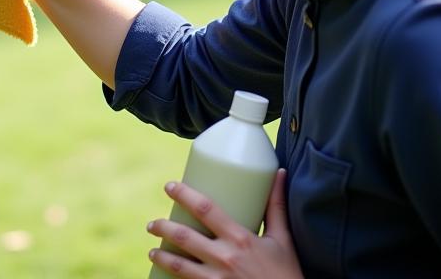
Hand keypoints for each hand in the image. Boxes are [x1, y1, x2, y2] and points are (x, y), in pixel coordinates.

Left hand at [147, 171, 301, 277]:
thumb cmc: (288, 275)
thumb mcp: (283, 240)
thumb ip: (276, 206)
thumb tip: (279, 172)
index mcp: (240, 238)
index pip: (205, 208)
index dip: (184, 194)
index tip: (169, 186)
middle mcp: (225, 258)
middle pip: (184, 237)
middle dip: (163, 227)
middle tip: (152, 224)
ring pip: (180, 266)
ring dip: (161, 257)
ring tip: (152, 252)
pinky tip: (165, 278)